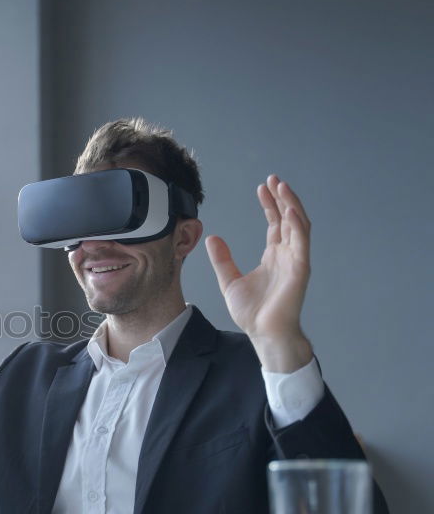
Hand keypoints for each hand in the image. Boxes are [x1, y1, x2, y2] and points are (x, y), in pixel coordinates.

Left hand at [205, 175, 312, 371]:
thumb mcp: (229, 281)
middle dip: (281, 198)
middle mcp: (286, 255)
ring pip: (298, 225)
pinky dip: (297, 225)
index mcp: (273, 256)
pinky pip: (301, 242)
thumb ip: (222, 260)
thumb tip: (212, 238)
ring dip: (292, 205)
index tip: (261, 187)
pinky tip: (289, 210)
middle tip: (273, 179)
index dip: (269, 205)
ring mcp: (295, 260)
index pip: (274, 223)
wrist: (263, 333)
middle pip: (287, 219)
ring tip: (282, 187)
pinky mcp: (300, 269)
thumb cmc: (252, 312)